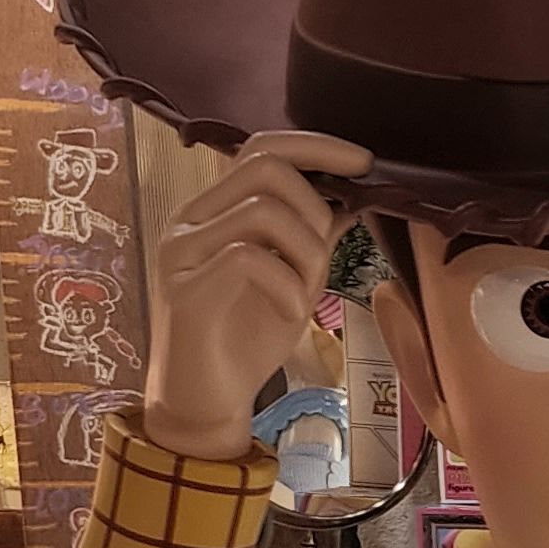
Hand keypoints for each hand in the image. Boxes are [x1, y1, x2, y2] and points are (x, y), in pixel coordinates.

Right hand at [143, 129, 368, 462]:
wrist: (204, 401)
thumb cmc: (245, 341)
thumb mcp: (295, 282)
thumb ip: (315, 240)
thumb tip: (351, 199)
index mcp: (217, 211)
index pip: (262, 147)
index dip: (317, 146)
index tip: (366, 163)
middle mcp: (192, 219)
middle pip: (264, 166)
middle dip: (316, 206)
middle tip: (322, 257)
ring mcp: (182, 251)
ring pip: (262, 210)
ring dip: (307, 251)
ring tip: (306, 292)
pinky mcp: (184, 288)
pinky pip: (249, 259)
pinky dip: (288, 286)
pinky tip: (291, 313)